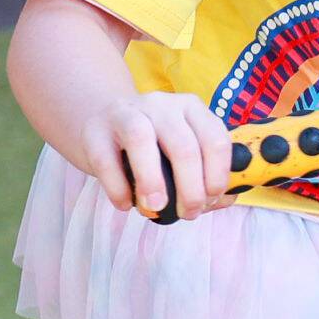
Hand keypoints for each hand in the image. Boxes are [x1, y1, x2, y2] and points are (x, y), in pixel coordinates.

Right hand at [76, 88, 231, 217]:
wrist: (101, 122)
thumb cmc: (151, 145)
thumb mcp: (180, 150)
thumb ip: (205, 173)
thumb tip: (224, 200)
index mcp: (191, 108)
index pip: (215, 139)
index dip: (217, 175)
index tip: (211, 200)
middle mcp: (161, 104)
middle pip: (183, 145)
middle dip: (191, 187)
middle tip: (189, 213)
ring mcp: (125, 112)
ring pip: (141, 140)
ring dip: (152, 180)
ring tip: (156, 207)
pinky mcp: (94, 130)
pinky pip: (104, 158)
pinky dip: (117, 187)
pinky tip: (125, 204)